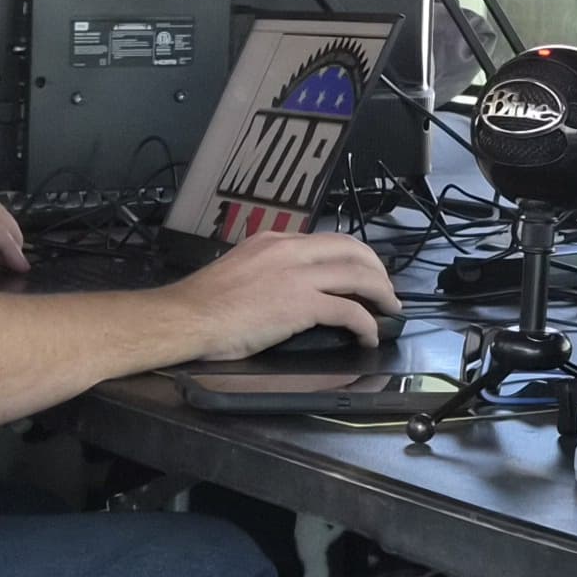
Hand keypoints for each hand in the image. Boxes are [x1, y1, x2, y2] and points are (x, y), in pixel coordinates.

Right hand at [167, 231, 401, 358]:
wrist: (186, 317)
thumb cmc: (204, 303)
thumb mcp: (242, 268)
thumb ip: (270, 269)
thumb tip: (289, 285)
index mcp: (275, 240)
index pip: (329, 240)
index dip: (356, 256)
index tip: (365, 271)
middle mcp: (290, 250)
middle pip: (353, 251)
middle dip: (377, 270)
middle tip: (386, 290)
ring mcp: (297, 275)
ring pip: (358, 276)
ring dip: (381, 293)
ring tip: (390, 309)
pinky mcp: (300, 304)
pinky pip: (348, 311)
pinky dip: (366, 324)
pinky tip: (369, 336)